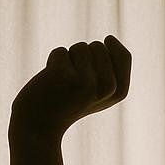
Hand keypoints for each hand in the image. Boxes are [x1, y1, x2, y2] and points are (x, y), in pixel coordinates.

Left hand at [9, 35, 131, 142]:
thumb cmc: (70, 103)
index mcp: (120, 92)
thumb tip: (111, 39)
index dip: (105, 55)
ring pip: (79, 47)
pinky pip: (60, 52)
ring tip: (63, 83)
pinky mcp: (65, 76)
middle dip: (83, 57)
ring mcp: (87, 82)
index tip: (92, 74)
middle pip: (99, 46)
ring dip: (68, 60)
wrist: (40, 126)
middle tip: (75, 82)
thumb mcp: (99, 88)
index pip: (124, 55)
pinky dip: (52, 62)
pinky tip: (51, 83)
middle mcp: (107, 88)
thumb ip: (114, 66)